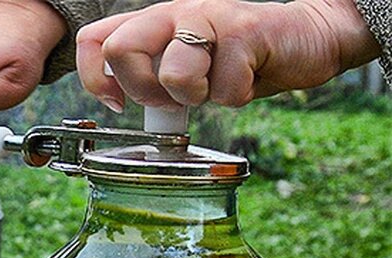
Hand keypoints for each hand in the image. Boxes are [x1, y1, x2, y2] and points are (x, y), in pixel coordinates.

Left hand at [76, 0, 381, 110]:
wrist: (304, 37)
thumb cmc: (237, 59)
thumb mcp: (182, 68)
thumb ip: (150, 78)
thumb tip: (119, 103)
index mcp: (152, 23)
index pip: (93, 40)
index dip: (94, 80)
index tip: (118, 103)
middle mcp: (173, 13)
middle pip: (120, 51)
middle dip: (143, 91)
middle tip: (172, 98)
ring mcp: (209, 18)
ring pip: (173, 73)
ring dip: (195, 96)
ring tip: (215, 86)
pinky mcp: (246, 31)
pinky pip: (224, 87)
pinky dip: (236, 97)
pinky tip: (248, 78)